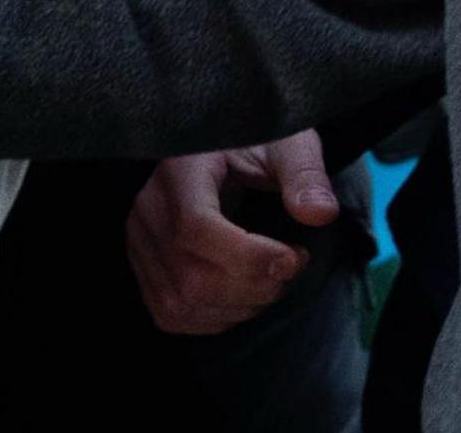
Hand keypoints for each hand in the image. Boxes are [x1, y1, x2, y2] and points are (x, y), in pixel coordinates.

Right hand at [126, 131, 339, 336]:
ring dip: (240, 307)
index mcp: (180, 170)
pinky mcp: (144, 267)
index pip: (196, 228)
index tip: (294, 258)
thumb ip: (304, 174)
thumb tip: (320, 214)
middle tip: (291, 267)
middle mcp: (150, 208)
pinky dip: (216, 318)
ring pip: (182, 302)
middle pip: (191, 276)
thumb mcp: (287, 144)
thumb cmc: (258, 142)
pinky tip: (246, 297)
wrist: (224, 146)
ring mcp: (141, 242)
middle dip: (253, 287)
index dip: (248, 257)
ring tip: (272, 280)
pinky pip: (171, 314)